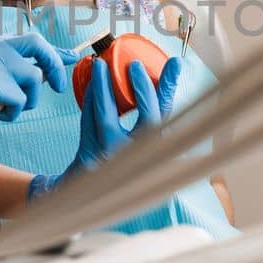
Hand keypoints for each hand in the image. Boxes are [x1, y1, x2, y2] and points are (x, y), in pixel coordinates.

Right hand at [0, 33, 74, 171]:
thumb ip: (10, 71)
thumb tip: (49, 71)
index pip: (28, 39)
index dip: (52, 50)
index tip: (70, 58)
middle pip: (36, 44)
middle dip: (54, 64)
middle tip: (60, 86)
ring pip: (32, 78)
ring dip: (26, 101)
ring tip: (4, 110)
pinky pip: (19, 100)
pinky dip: (12, 114)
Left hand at [28, 56, 181, 200]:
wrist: (93, 198)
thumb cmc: (124, 167)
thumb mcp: (150, 147)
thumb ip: (161, 120)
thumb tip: (174, 74)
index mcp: (157, 153)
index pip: (169, 118)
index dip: (172, 89)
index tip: (174, 64)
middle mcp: (140, 159)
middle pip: (146, 120)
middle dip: (142, 89)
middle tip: (134, 65)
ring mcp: (113, 158)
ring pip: (107, 117)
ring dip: (103, 88)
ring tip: (100, 65)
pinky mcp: (90, 155)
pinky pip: (88, 122)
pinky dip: (89, 101)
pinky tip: (90, 85)